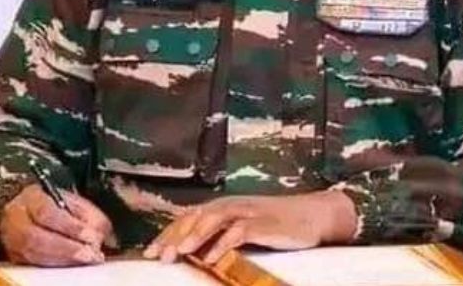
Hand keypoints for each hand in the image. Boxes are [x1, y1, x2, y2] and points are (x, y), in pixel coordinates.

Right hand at [0, 184, 115, 266]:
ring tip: (86, 259)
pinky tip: (73, 264)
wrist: (38, 212)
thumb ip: (89, 216)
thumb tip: (97, 236)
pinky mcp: (15, 256)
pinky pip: (34, 265)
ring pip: (34, 254)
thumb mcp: (76, 202)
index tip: (90, 235)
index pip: (46, 212)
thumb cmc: (57, 206)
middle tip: (90, 253)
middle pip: (36, 237)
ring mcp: (11, 239)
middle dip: (67, 248)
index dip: (70, 226)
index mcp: (30, 196)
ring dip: (64, 259)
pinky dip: (57, 266)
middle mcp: (15, 217)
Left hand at [144, 191, 356, 264]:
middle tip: (157, 257)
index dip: (168, 234)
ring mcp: (247, 212)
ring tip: (179, 254)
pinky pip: (239, 231)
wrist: (313, 215)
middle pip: (195, 217)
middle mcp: (231, 205)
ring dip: (194, 236)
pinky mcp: (263, 223)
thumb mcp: (245, 228)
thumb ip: (221, 236)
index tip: (150, 253)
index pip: (188, 218)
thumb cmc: (277, 225)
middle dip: (174, 237)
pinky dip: (223, 243)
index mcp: (223, 207)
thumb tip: (196, 253)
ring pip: (213, 219)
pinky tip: (211, 257)